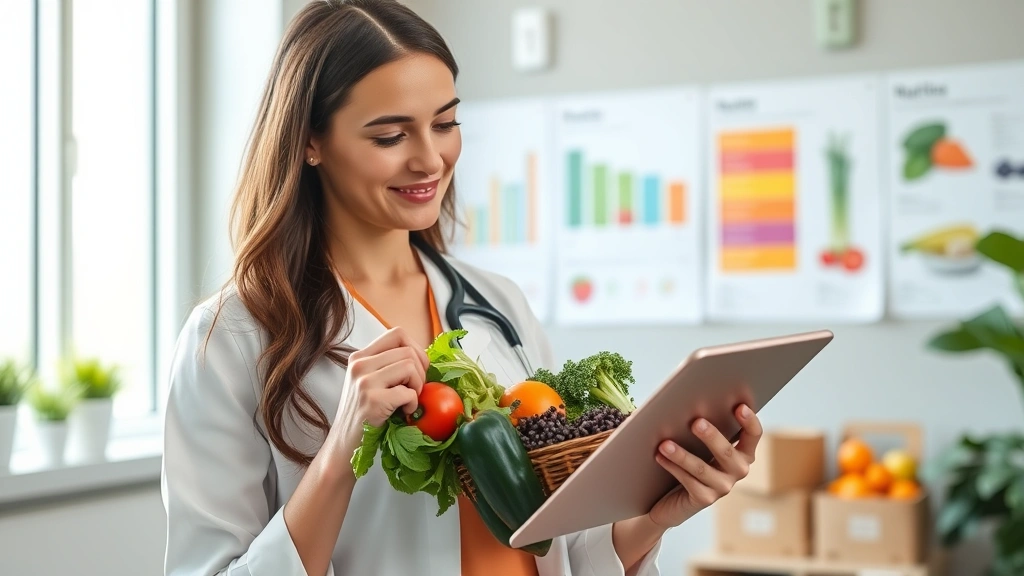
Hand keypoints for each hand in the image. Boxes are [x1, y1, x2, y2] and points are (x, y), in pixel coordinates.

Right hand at [331, 327, 429, 459]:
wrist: (343, 445)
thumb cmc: (363, 415)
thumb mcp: (368, 382)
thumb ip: (387, 365)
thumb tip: (422, 356)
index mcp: (359, 357)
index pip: (397, 333)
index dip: (416, 349)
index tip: (417, 369)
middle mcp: (359, 365)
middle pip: (408, 351)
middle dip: (420, 372)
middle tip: (413, 390)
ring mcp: (364, 382)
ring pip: (410, 367)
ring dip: (418, 387)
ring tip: (408, 401)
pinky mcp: (373, 400)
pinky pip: (409, 393)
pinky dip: (413, 404)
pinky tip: (403, 412)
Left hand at [647, 404, 761, 529]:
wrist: (672, 497)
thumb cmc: (689, 458)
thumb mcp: (699, 441)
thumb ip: (703, 425)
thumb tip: (690, 404)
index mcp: (742, 452)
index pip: (753, 435)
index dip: (750, 421)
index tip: (739, 406)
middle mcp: (738, 470)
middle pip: (727, 452)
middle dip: (711, 436)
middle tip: (695, 422)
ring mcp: (723, 487)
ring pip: (702, 469)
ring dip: (682, 455)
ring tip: (665, 443)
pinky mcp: (705, 499)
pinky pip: (688, 482)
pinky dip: (672, 468)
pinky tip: (659, 456)